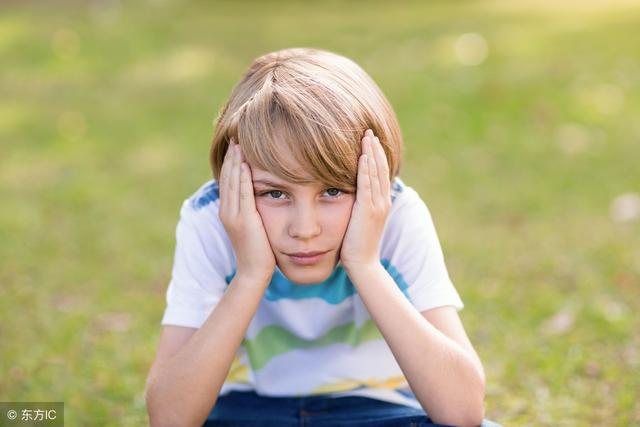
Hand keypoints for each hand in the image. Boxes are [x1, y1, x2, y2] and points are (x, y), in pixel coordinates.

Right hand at [218, 140, 275, 283]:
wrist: (254, 272)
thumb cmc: (260, 250)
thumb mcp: (255, 225)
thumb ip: (254, 210)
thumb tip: (261, 196)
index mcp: (229, 211)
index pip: (228, 180)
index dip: (231, 162)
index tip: (236, 145)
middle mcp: (227, 210)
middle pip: (227, 176)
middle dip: (231, 156)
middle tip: (235, 136)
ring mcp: (233, 215)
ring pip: (232, 182)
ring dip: (235, 162)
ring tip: (238, 143)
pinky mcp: (243, 220)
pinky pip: (241, 194)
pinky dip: (242, 177)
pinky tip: (244, 164)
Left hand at [340, 129, 391, 273]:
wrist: (362, 264)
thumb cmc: (355, 245)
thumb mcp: (358, 221)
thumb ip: (356, 207)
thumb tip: (347, 196)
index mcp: (381, 203)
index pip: (380, 173)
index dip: (376, 155)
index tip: (370, 140)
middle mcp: (382, 201)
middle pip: (381, 168)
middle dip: (375, 148)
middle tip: (369, 130)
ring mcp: (377, 205)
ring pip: (376, 173)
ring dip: (371, 152)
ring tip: (366, 135)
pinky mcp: (368, 210)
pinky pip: (368, 184)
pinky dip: (366, 168)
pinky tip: (363, 154)